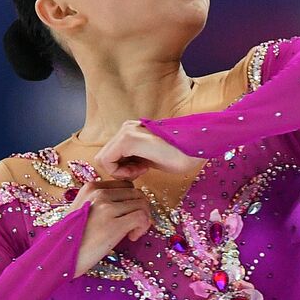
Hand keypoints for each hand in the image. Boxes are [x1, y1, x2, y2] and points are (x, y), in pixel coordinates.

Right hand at [66, 177, 153, 276]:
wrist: (60, 257)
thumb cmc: (71, 238)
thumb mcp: (81, 210)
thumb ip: (99, 202)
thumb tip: (126, 204)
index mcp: (91, 188)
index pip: (126, 185)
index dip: (131, 200)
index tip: (126, 215)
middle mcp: (99, 194)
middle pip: (137, 193)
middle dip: (140, 210)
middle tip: (133, 227)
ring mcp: (107, 208)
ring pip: (142, 204)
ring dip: (143, 220)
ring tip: (131, 233)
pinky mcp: (115, 224)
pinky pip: (142, 217)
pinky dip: (143, 228)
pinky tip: (132, 237)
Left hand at [90, 119, 204, 182]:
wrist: (194, 151)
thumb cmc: (178, 156)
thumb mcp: (149, 157)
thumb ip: (134, 158)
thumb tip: (120, 168)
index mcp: (130, 130)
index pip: (110, 155)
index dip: (121, 168)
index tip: (141, 170)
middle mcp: (126, 128)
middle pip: (105, 157)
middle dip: (120, 170)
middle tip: (142, 171)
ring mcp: (126, 132)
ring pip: (104, 159)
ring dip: (122, 171)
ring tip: (143, 169)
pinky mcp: (127, 140)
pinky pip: (107, 161)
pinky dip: (121, 172)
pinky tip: (142, 169)